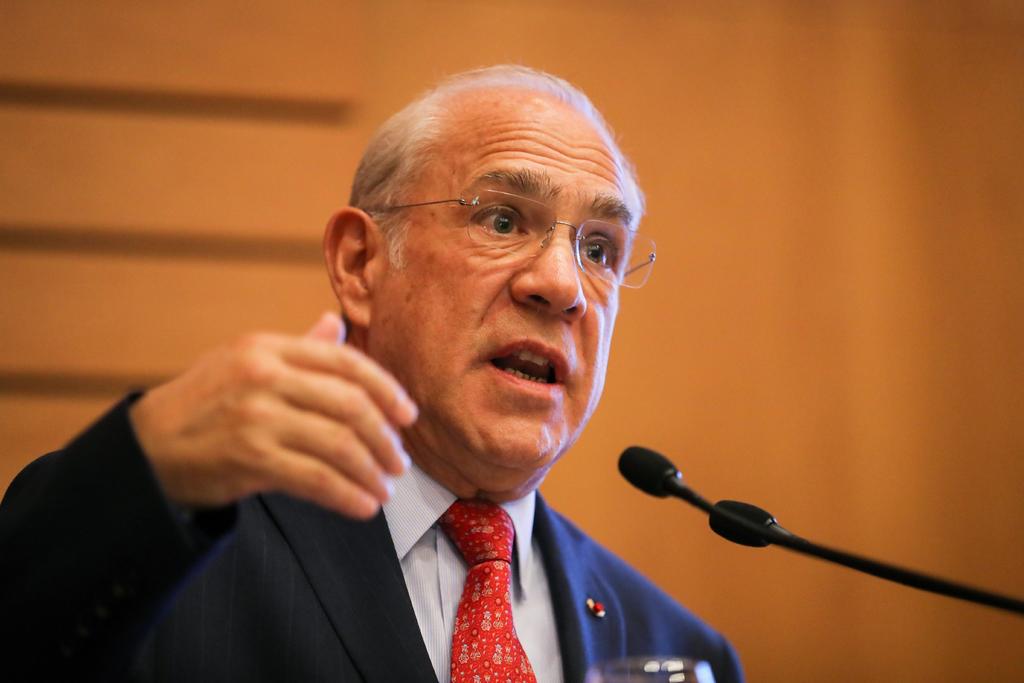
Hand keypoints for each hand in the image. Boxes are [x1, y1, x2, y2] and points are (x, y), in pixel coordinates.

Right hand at [128, 312, 416, 518]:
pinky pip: (317, 479)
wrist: (147, 447)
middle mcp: (265, 376)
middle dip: (385, 438)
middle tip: (399, 462)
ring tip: (385, 489)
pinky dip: (348, 496)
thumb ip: (297, 348)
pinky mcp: (250, 459)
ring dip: (371, 472)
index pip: (346, 362)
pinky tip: (364, 506)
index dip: (386, 390)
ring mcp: (256, 418)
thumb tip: (336, 324)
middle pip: (350, 405)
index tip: (408, 416)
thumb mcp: (245, 361)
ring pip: (339, 444)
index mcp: (270, 347)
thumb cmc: (204, 403)